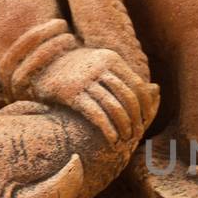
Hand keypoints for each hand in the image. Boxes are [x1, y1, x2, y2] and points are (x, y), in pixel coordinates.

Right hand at [25, 45, 159, 143]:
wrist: (40, 64)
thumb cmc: (77, 69)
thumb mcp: (101, 65)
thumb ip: (125, 77)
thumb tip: (156, 90)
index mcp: (111, 58)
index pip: (136, 85)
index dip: (145, 104)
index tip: (147, 119)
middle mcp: (99, 66)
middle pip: (127, 97)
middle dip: (135, 119)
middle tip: (137, 134)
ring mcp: (85, 79)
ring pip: (114, 107)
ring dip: (123, 127)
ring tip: (126, 140)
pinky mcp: (72, 93)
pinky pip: (96, 114)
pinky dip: (108, 129)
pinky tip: (112, 139)